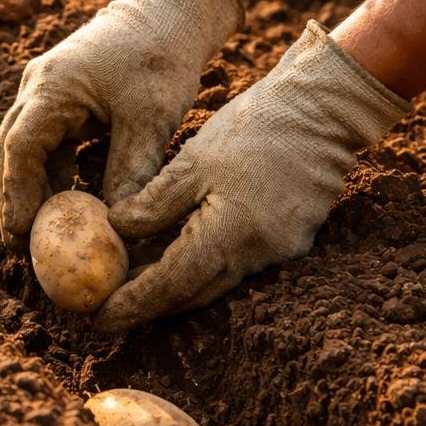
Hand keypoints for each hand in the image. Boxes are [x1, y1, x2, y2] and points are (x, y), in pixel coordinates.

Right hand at [0, 0, 243, 242]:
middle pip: (9, 151)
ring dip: (30, 188)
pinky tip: (64, 203)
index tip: (22, 233)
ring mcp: (46, 89)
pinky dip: (49, 173)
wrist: (169, 10)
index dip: (17, 194)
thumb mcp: (150, 117)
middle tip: (20, 246)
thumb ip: (131, 170)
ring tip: (39, 234)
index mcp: (52, 87)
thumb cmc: (161, 55)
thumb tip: (120, 225)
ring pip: (25, 148)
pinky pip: (45, 142)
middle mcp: (37, 87)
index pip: (20, 149)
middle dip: (12, 199)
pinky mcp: (62, 96)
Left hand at [96, 20, 407, 330]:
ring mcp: (282, 249)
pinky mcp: (292, 236)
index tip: (100, 320)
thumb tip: (116, 231)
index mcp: (231, 235)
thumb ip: (153, 203)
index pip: (172, 285)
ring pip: (216, 279)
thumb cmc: (255, 125)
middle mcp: (260, 254)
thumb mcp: (193, 160)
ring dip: (176, 284)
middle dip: (151, 304)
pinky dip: (204, 263)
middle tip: (110, 309)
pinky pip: (238, 262)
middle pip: (194, 292)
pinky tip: (177, 251)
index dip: (134, 304)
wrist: (325, 106)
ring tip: (135, 283)